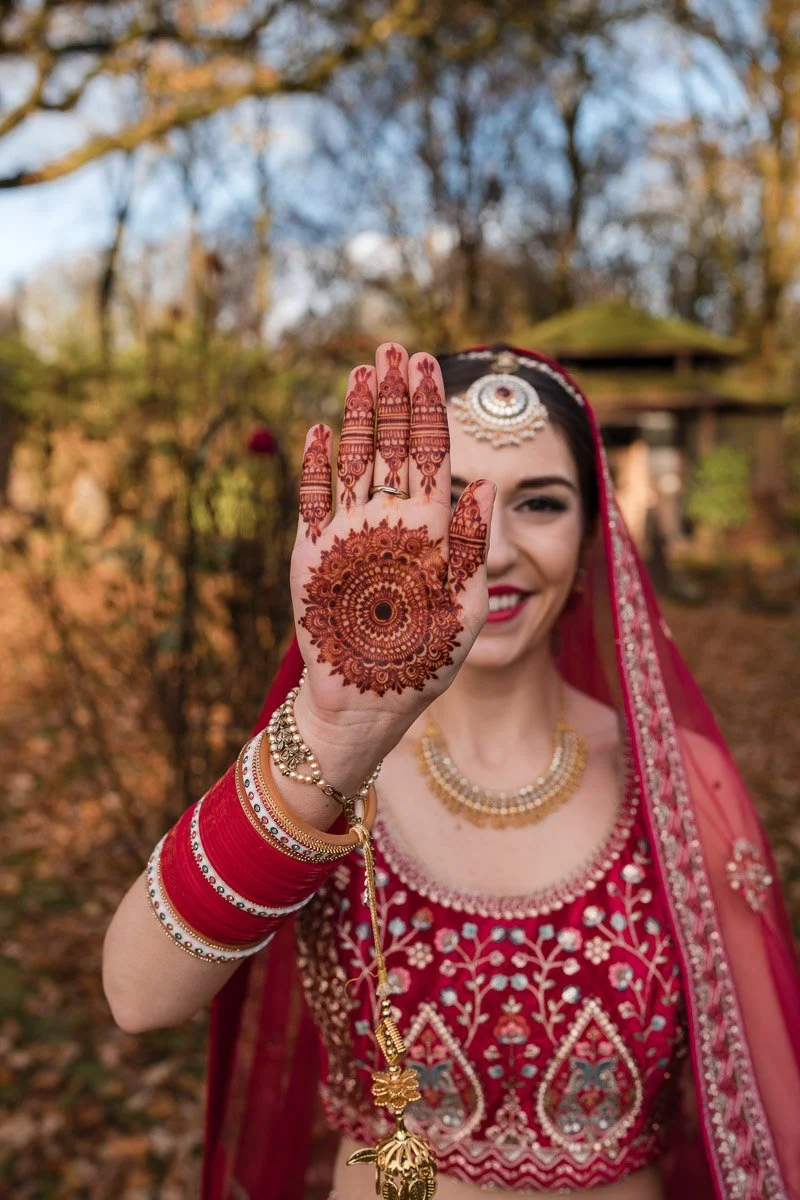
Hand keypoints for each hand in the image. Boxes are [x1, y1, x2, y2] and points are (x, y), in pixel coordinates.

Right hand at [289, 343, 494, 751]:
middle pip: (392, 443)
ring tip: (363, 371)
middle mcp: (389, 520)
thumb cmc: (427, 662)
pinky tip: (321, 430)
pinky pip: (313, 499)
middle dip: (395, 395)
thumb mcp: (466, 606)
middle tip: (395, 347)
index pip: (431, 453)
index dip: (429, 408)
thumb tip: (486, 484)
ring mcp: (349, 532)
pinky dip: (316, 466)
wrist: (368, 702)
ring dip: (357, 416)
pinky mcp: (312, 552)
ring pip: (353, 460)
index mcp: (431, 528)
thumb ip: (474, 546)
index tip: (430, 365)